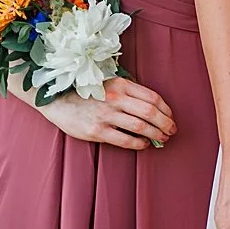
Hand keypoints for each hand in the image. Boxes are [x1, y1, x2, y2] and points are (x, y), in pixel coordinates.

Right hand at [39, 77, 175, 150]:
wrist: (57, 102)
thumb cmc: (88, 94)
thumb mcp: (110, 84)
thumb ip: (130, 92)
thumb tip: (156, 108)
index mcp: (120, 84)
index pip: (153, 97)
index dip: (167, 110)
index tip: (171, 117)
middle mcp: (114, 98)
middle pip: (150, 112)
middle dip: (166, 124)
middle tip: (171, 131)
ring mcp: (105, 115)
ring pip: (141, 127)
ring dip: (156, 134)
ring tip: (161, 138)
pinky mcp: (96, 131)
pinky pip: (125, 140)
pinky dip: (139, 143)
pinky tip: (144, 144)